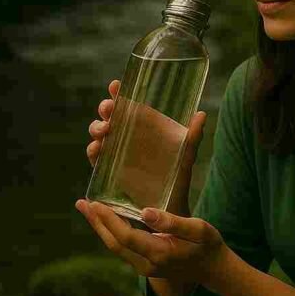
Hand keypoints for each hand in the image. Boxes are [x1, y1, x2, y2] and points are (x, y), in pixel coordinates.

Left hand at [75, 200, 227, 283]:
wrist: (214, 271)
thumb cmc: (208, 246)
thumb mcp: (199, 229)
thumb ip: (173, 222)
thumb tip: (145, 212)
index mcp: (159, 253)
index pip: (126, 236)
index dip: (108, 220)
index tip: (95, 202)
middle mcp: (147, 264)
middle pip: (114, 243)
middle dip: (96, 222)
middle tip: (81, 202)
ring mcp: (144, 268)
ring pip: (116, 247)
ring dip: (100, 228)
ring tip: (87, 208)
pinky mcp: (145, 266)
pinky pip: (122, 248)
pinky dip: (111, 233)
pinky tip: (106, 220)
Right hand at [87, 79, 207, 216]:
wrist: (168, 210)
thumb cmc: (176, 179)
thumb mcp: (184, 157)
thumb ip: (192, 138)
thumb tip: (201, 114)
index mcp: (143, 128)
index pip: (128, 105)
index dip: (119, 93)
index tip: (115, 84)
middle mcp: (127, 137)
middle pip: (110, 116)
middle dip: (106, 108)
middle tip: (110, 108)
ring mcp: (116, 153)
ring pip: (100, 134)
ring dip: (97, 127)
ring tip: (105, 129)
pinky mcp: (108, 171)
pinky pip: (96, 158)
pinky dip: (93, 151)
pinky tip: (97, 149)